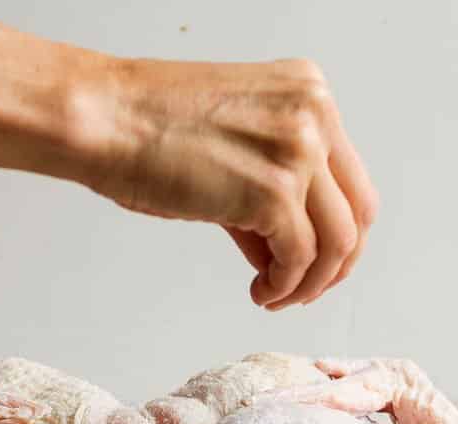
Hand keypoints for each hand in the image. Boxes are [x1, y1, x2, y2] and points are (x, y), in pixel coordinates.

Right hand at [85, 57, 377, 308]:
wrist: (99, 117)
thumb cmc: (147, 128)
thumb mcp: (236, 145)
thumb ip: (277, 190)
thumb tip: (294, 252)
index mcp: (309, 93)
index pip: (351, 180)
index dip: (341, 231)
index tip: (320, 260)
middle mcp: (314, 116)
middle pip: (359, 213)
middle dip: (338, 263)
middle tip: (308, 288)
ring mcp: (298, 153)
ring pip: (337, 243)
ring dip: (311, 283)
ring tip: (277, 296)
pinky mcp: (274, 193)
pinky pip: (300, 259)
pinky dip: (284, 286)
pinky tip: (260, 292)